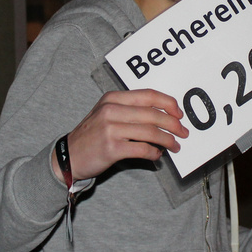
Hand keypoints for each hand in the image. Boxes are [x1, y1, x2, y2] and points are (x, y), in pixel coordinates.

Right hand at [54, 89, 186, 180]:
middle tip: (183, 133)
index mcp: (112, 98)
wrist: (68, 156)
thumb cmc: (92, 135)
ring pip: (151, 132)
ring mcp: (110, 129)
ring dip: (168, 140)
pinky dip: (154, 153)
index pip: (148, 95)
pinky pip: (143, 149)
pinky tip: (157, 155)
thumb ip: (130, 110)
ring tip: (174, 146)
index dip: (168, 103)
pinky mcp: (112, 148)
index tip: (179, 113)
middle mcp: (111, 110)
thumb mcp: (106, 113)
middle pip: (153, 114)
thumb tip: (163, 115)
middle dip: (173, 124)